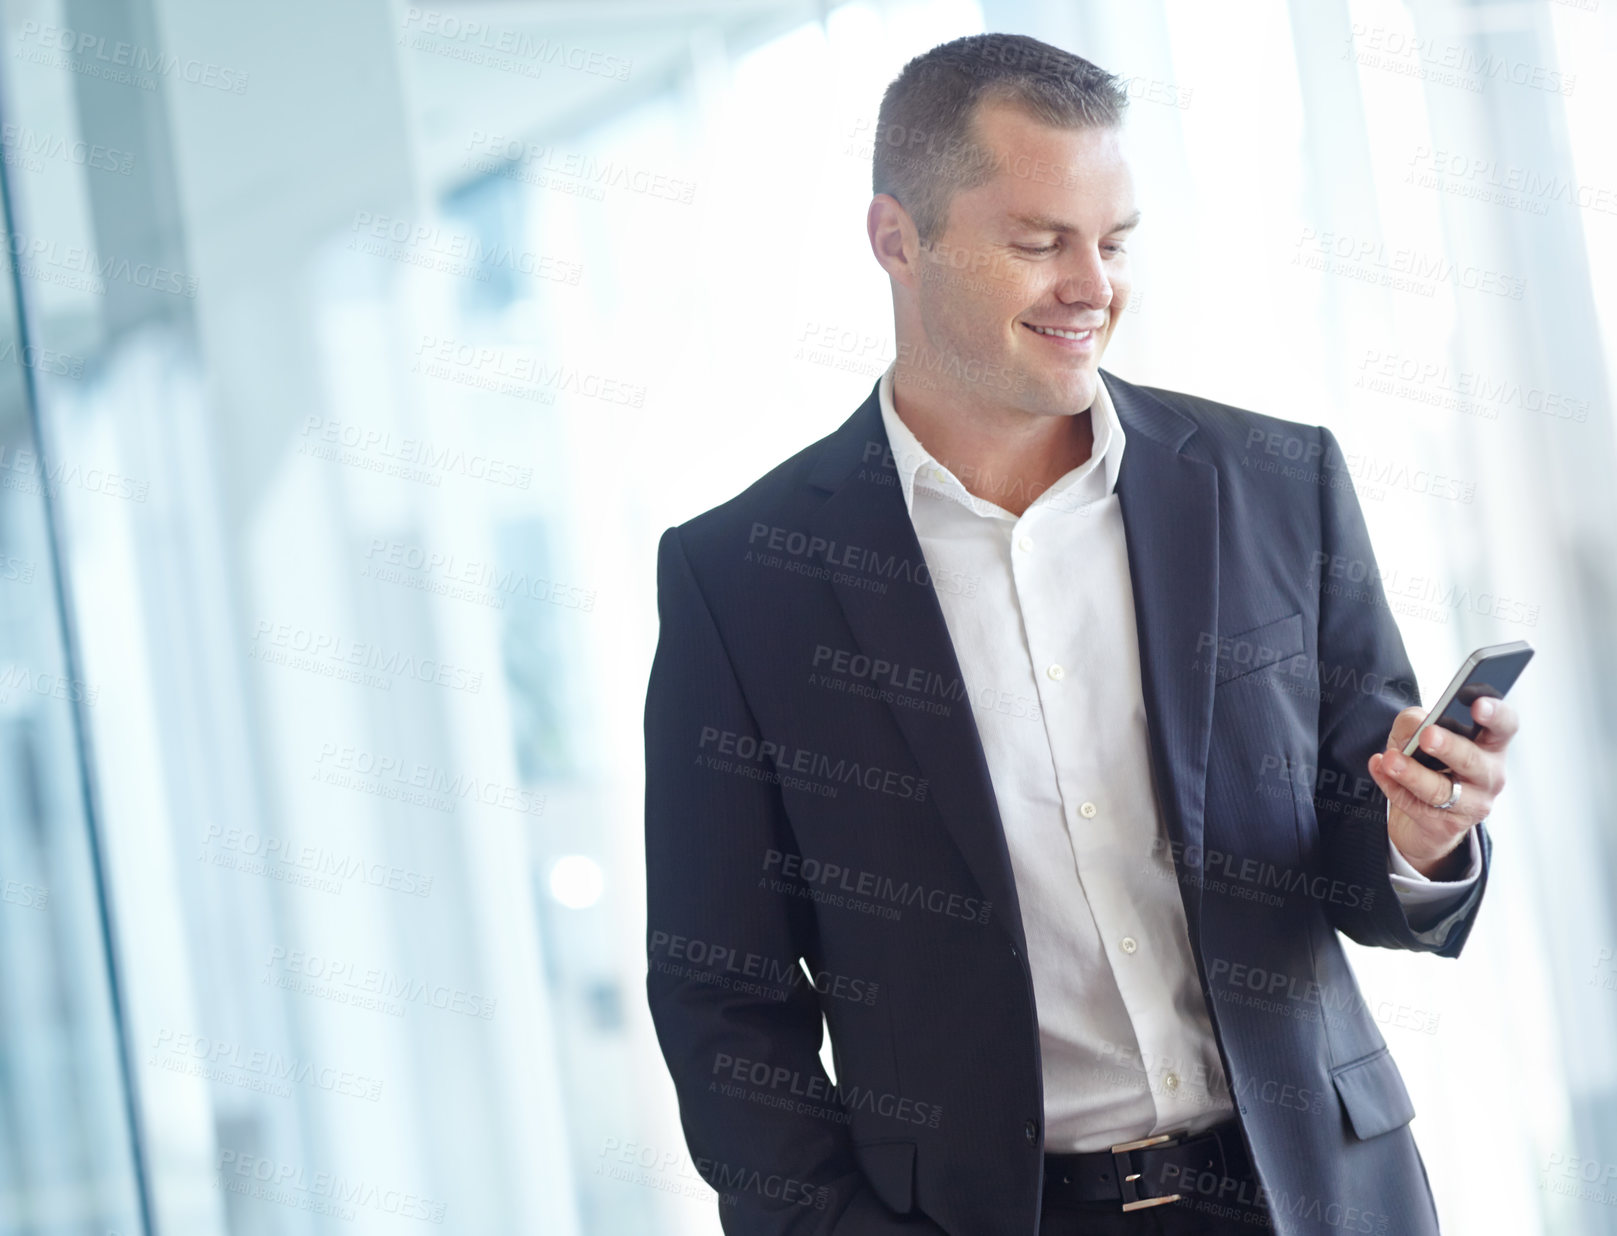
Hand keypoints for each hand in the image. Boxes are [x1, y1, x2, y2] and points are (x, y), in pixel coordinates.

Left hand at [1367, 697, 1517, 878]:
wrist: (1424, 817)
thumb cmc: (1429, 761)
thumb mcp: (1420, 733)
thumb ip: (1415, 722)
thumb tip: (1412, 729)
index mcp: (1490, 744)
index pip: (1504, 726)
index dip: (1495, 715)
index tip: (1477, 706)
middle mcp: (1489, 775)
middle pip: (1472, 760)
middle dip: (1448, 747)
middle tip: (1427, 735)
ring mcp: (1472, 804)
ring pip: (1441, 790)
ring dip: (1412, 773)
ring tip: (1389, 759)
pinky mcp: (1447, 826)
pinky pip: (1415, 805)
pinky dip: (1392, 786)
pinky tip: (1378, 769)